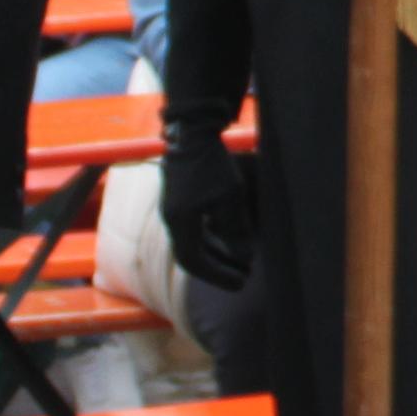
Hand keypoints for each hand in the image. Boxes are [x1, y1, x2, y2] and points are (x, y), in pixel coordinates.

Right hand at [161, 135, 256, 291]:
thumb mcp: (230, 196)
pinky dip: (209, 241)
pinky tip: (226, 240)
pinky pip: (192, 231)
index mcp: (180, 222)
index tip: (241, 282)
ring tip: (239, 262)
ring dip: (214, 256)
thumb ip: (235, 228)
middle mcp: (172, 220)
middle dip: (217, 269)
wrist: (190, 133)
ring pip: (191, 244)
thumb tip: (244, 256)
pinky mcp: (178, 201)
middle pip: (190, 256)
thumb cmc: (211, 164)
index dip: (218, 275)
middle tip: (243, 278)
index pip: (194, 261)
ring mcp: (173, 210)